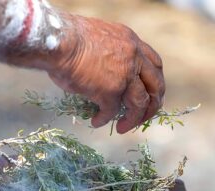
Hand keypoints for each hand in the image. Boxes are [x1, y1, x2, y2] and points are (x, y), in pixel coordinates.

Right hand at [47, 14, 164, 133]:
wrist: (58, 41)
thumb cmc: (67, 38)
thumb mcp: (98, 40)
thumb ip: (109, 55)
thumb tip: (103, 75)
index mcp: (131, 42)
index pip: (154, 64)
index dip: (154, 82)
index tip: (149, 93)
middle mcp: (134, 57)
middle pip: (156, 85)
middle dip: (153, 104)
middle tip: (143, 116)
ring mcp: (124, 75)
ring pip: (139, 103)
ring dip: (133, 119)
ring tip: (122, 127)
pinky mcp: (110, 91)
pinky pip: (111, 112)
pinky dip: (104, 119)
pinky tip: (96, 121)